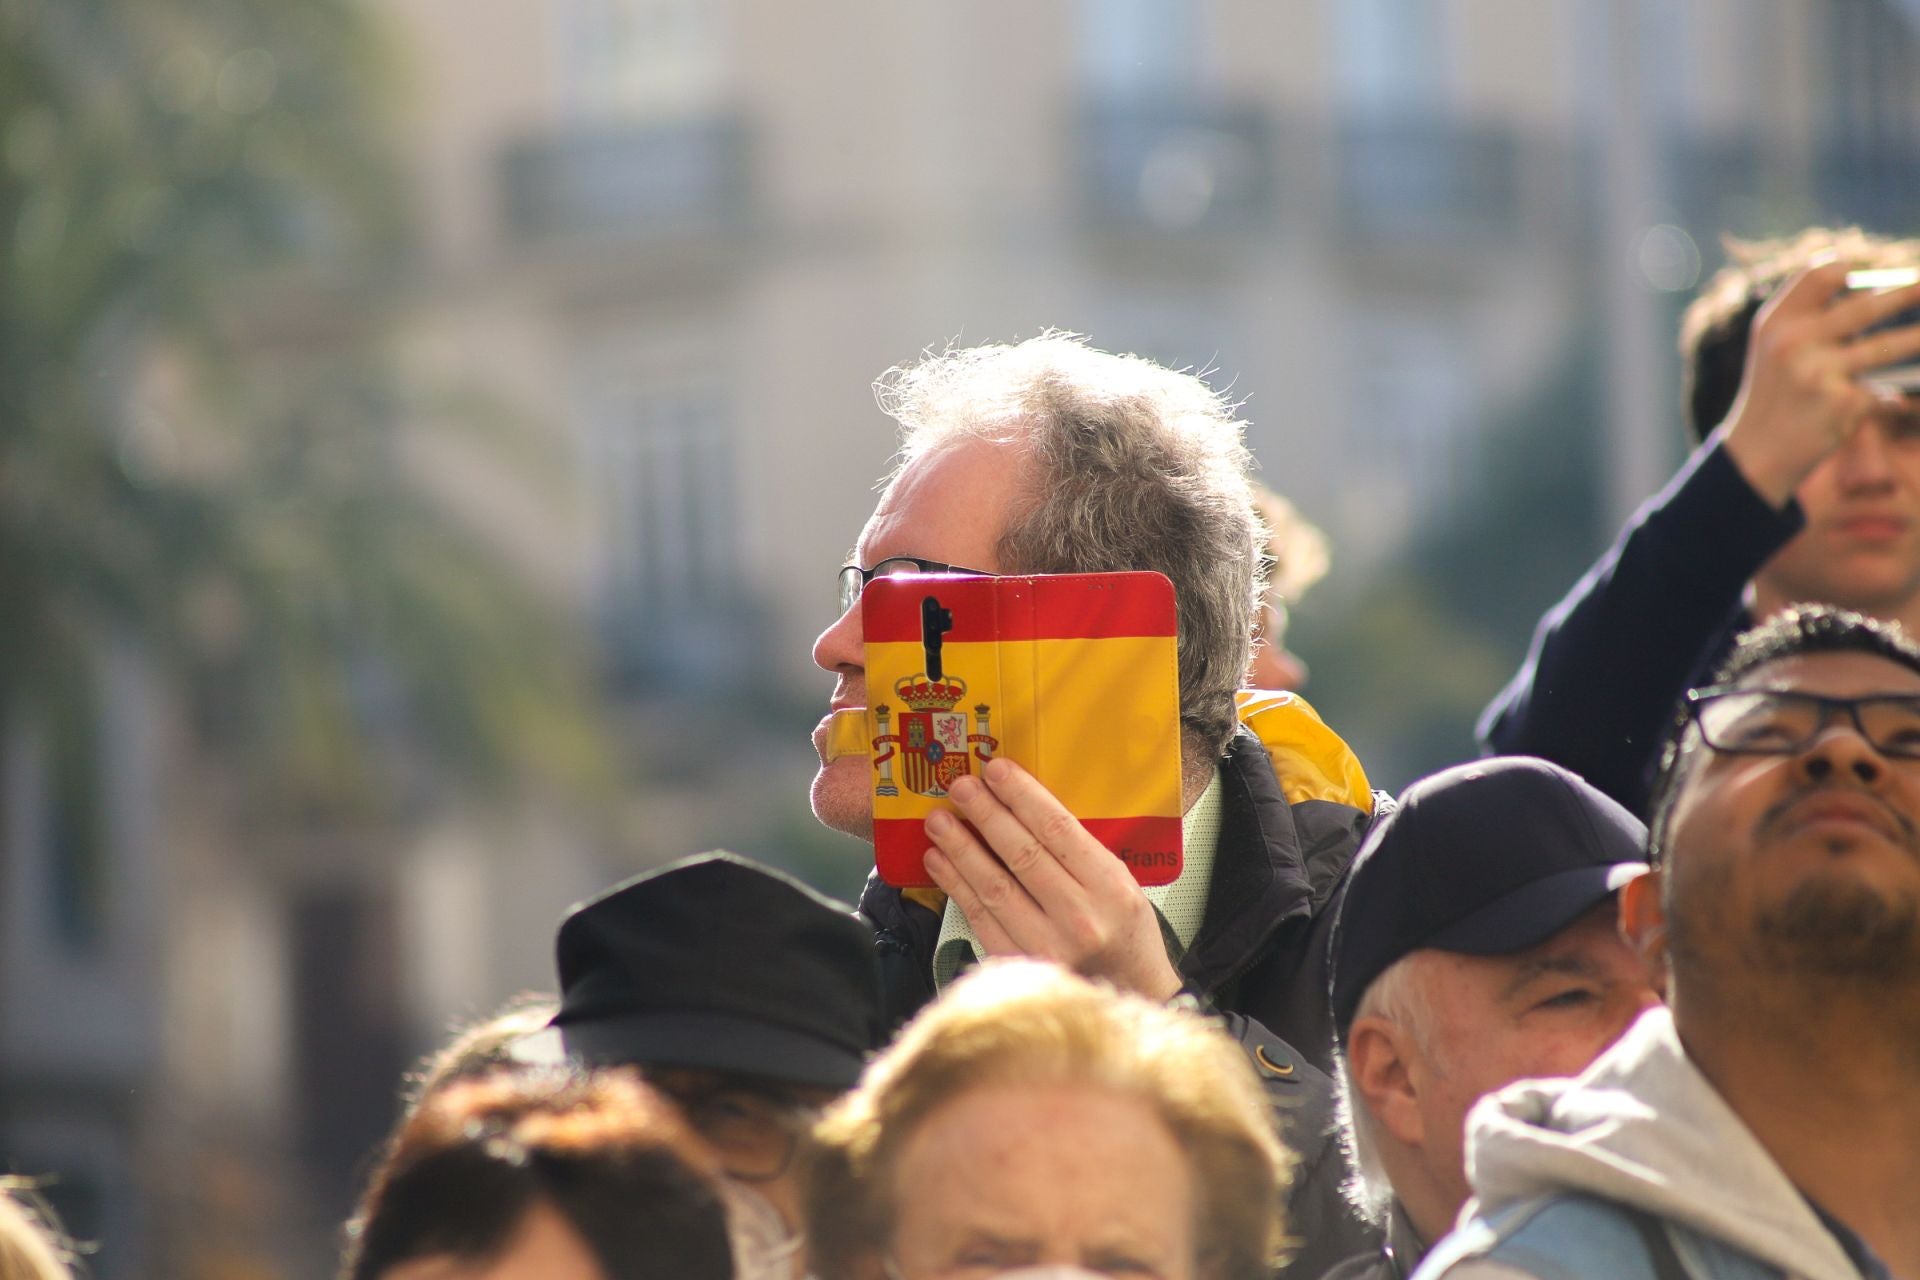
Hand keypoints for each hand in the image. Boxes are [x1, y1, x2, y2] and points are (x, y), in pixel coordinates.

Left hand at [922, 757, 1183, 1000]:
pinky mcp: (1020, 965)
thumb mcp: (1122, 884)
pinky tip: (939, 861)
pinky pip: (980, 918)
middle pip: (1022, 854)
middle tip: (960, 787)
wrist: (1130, 997)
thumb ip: (1080, 851)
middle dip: (986, 814)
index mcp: (1110, 888)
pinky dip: (956, 886)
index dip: (1022, 796)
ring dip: (961, 849)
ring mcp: (1047, 946)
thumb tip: (1023, 807)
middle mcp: (1080, 918)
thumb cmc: (1126, 936)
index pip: (1058, 830)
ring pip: (994, 886)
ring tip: (938, 821)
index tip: (996, 770)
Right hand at [1721, 263, 1919, 505]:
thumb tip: (1867, 283)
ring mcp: (1818, 372)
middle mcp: (1794, 342)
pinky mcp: (1841, 402)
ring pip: (1885, 347)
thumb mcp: (1771, 346)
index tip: (1881, 270)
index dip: (1854, 269)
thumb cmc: (1773, 393)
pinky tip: (1889, 403)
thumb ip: (1805, 313)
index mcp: (1776, 323)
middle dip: (1906, 294)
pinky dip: (1888, 398)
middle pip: (1864, 307)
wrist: (1756, 453)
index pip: (1820, 276)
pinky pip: (1880, 391)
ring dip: (1917, 338)